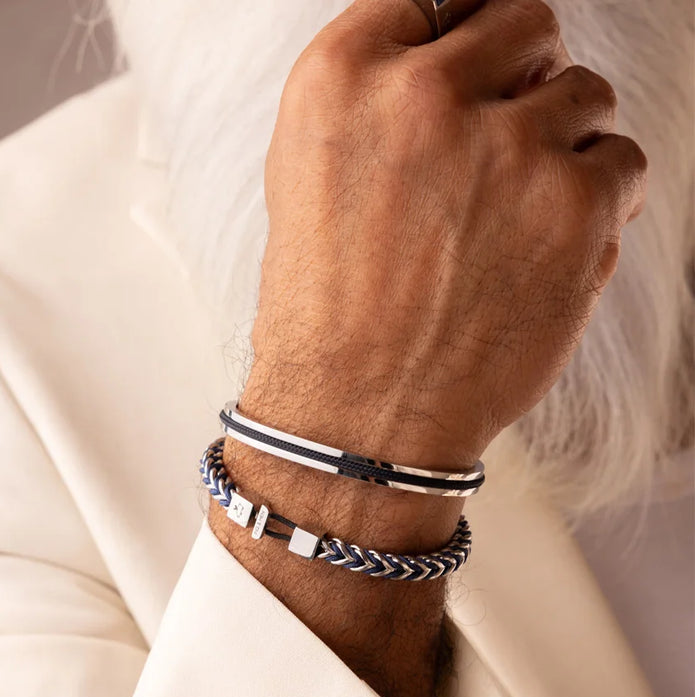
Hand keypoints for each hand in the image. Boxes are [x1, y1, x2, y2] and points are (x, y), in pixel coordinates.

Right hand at [244, 0, 647, 469]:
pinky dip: (597, 203)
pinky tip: (545, 250)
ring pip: (584, 92)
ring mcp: (506, 146)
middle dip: (522, 77)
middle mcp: (423, 95)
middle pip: (524, 20)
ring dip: (562, 145)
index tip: (475, 74)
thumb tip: (463, 56)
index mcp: (342, 79)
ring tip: (516, 218)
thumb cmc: (328, 315)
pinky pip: (622, 163)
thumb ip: (380, 102)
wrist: (357, 420)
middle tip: (505, 141)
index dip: (464, 40)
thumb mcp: (312, 180)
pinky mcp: (573, 207)